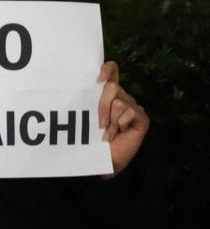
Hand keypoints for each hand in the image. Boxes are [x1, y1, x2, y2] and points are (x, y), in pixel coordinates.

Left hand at [98, 61, 148, 175]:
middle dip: (102, 106)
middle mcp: (122, 97)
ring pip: (117, 101)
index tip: (99, 79)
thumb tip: (88, 85)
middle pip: (111, 87)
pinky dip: (120, 124)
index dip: (107, 69)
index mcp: (108, 93)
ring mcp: (133, 107)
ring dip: (110, 120)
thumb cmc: (92, 138)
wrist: (103, 159)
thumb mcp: (86, 115)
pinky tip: (119, 133)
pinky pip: (128, 112)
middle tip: (99, 124)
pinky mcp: (142, 117)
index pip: (112, 70)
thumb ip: (88, 99)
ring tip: (109, 132)